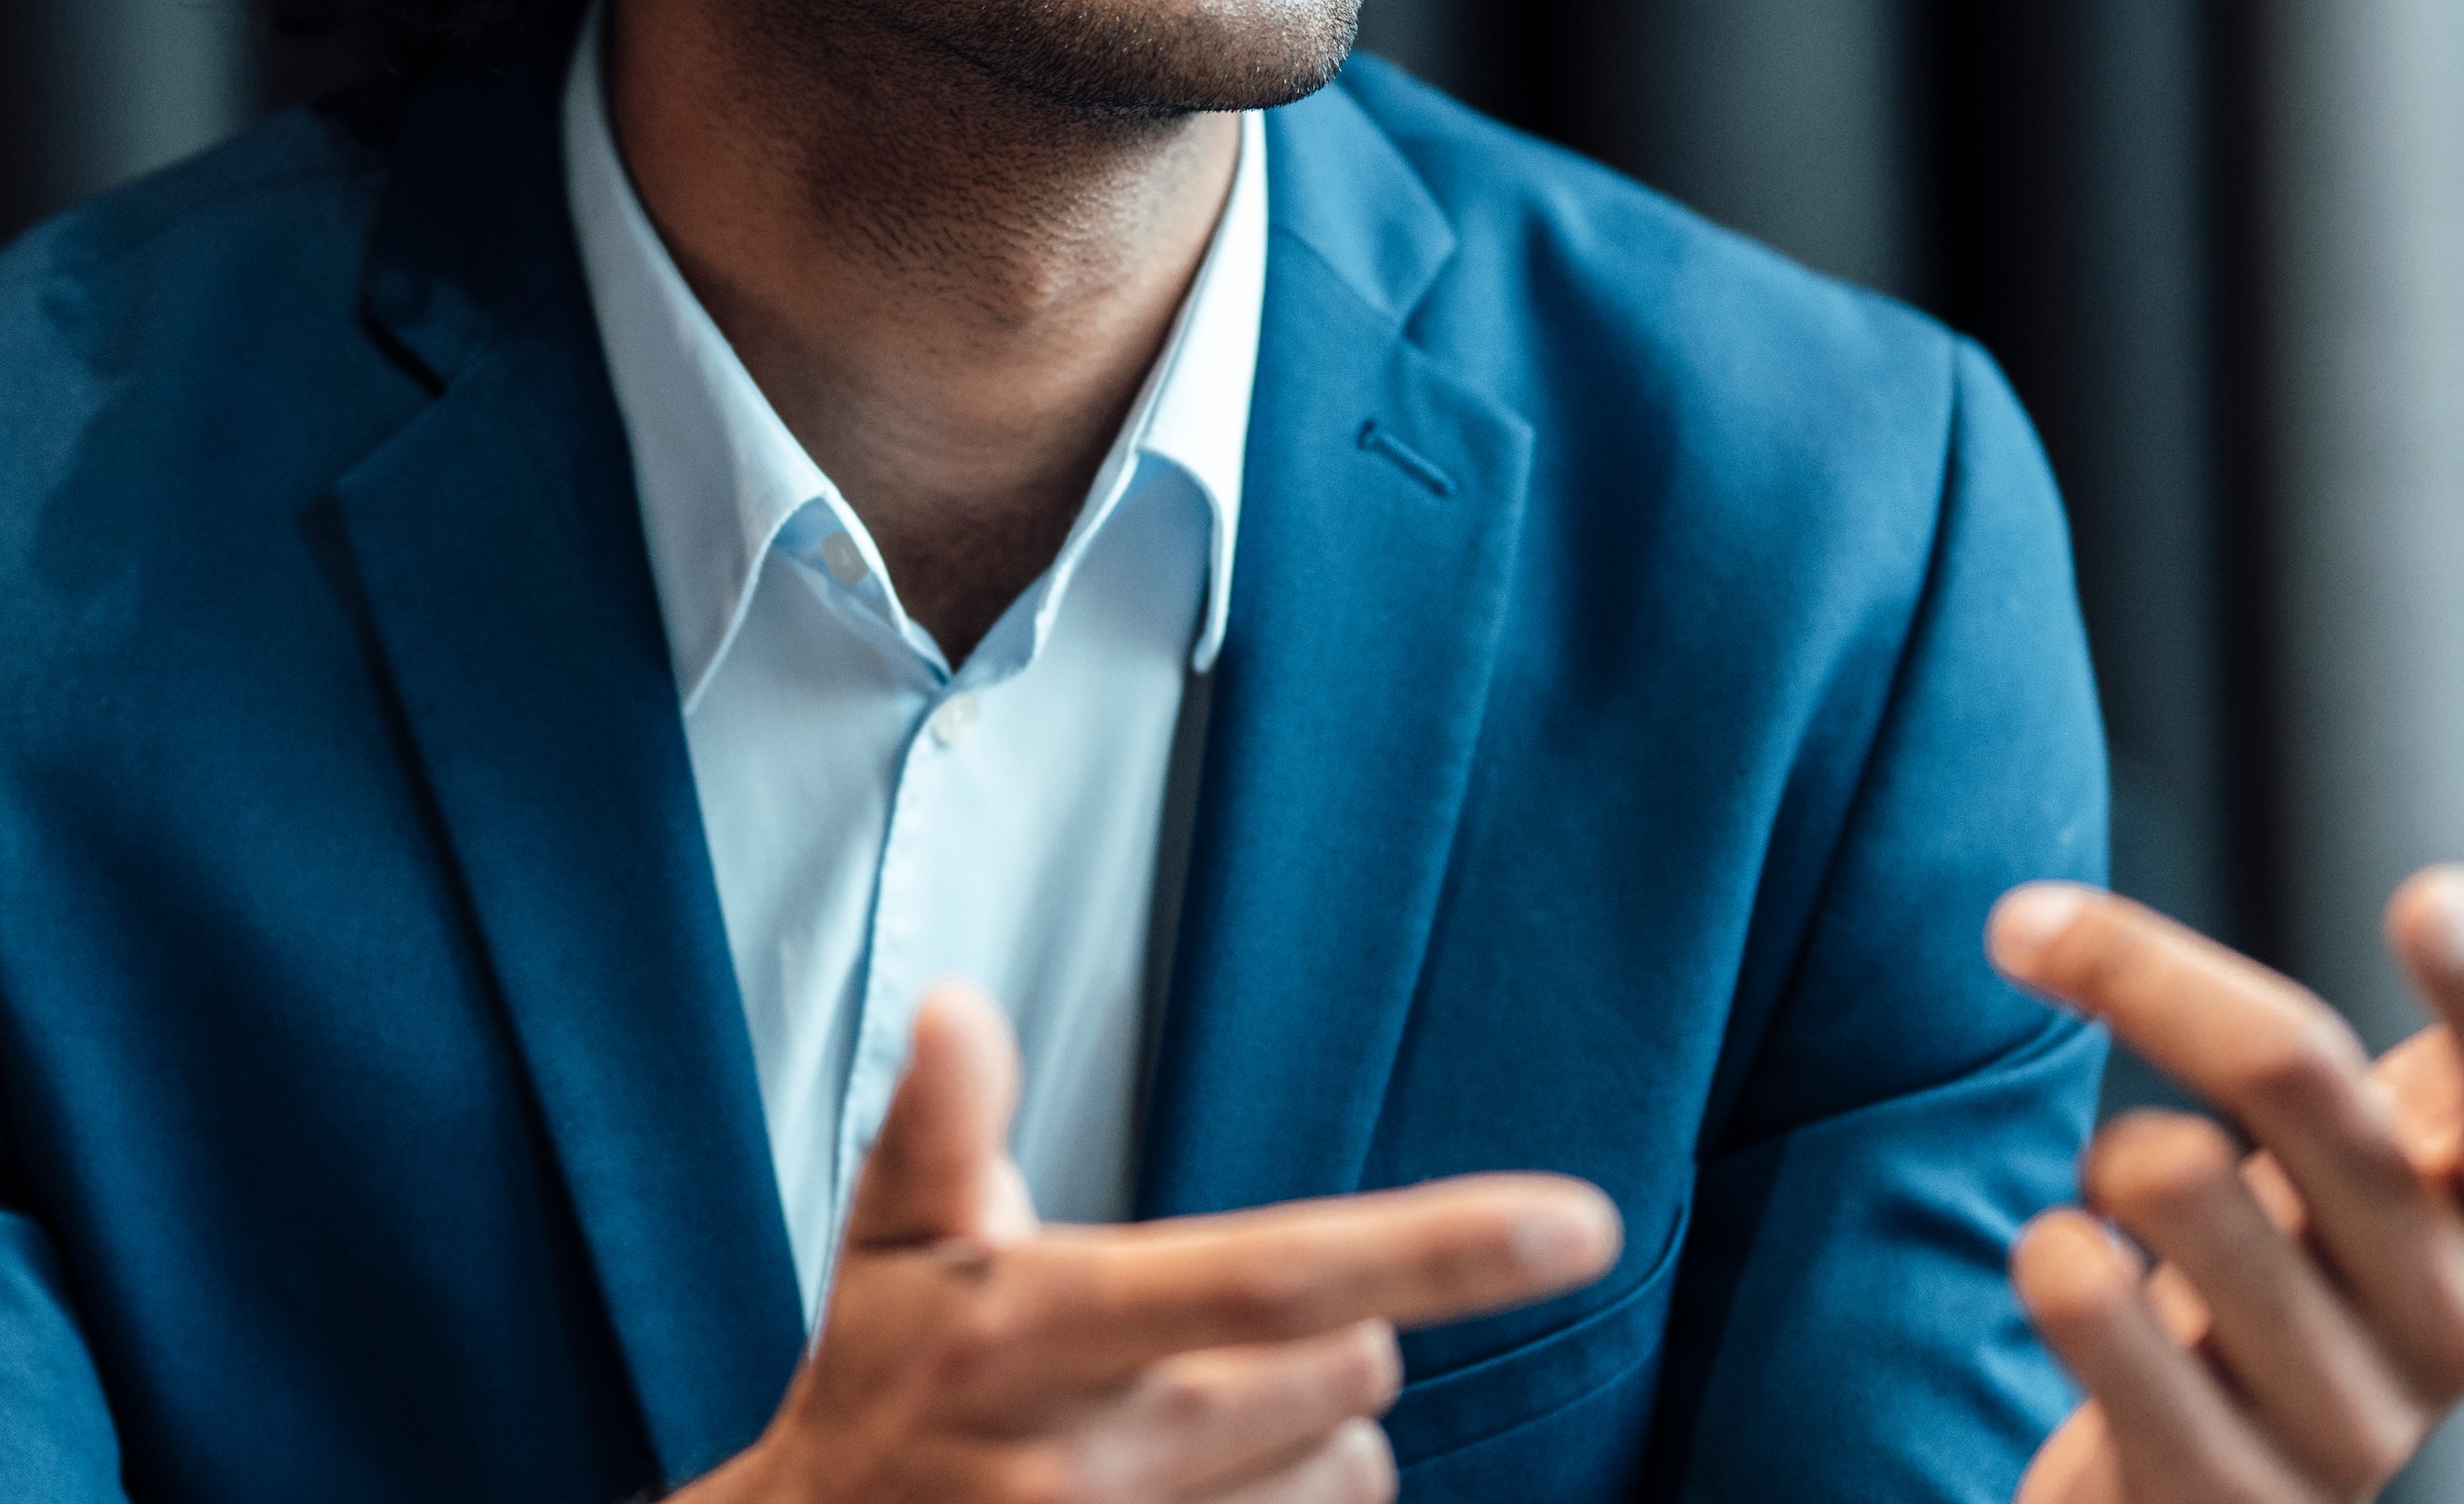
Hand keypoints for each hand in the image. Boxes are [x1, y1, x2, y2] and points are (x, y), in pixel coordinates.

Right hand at [680, 984, 1618, 1503]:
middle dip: (1322, 1340)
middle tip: (1215, 1340)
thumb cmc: (880, 1392)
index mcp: (1038, 1330)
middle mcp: (1100, 1458)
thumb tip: (960, 1007)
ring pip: (1351, 1477)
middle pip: (1348, 1372)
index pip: (1269, 1275)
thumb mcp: (884, 1250)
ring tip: (1200, 1435)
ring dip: (1313, 1448)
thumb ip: (933, 1125)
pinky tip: (1221, 1492)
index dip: (1435, 1246)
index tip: (1584, 1224)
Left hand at [1991, 826, 2463, 1501]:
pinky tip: (2060, 1257)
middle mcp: (2460, 1321)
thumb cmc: (2347, 1252)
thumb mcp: (2451, 1124)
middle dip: (2145, 975)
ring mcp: (2353, 1421)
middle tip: (2020, 922)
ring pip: (2187, 1186)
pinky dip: (2066, 1275)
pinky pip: (2118, 1341)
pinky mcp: (2237, 1498)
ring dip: (2111, 1151)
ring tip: (2118, 1184)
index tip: (2429, 896)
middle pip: (2297, 1078)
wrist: (2226, 1469)